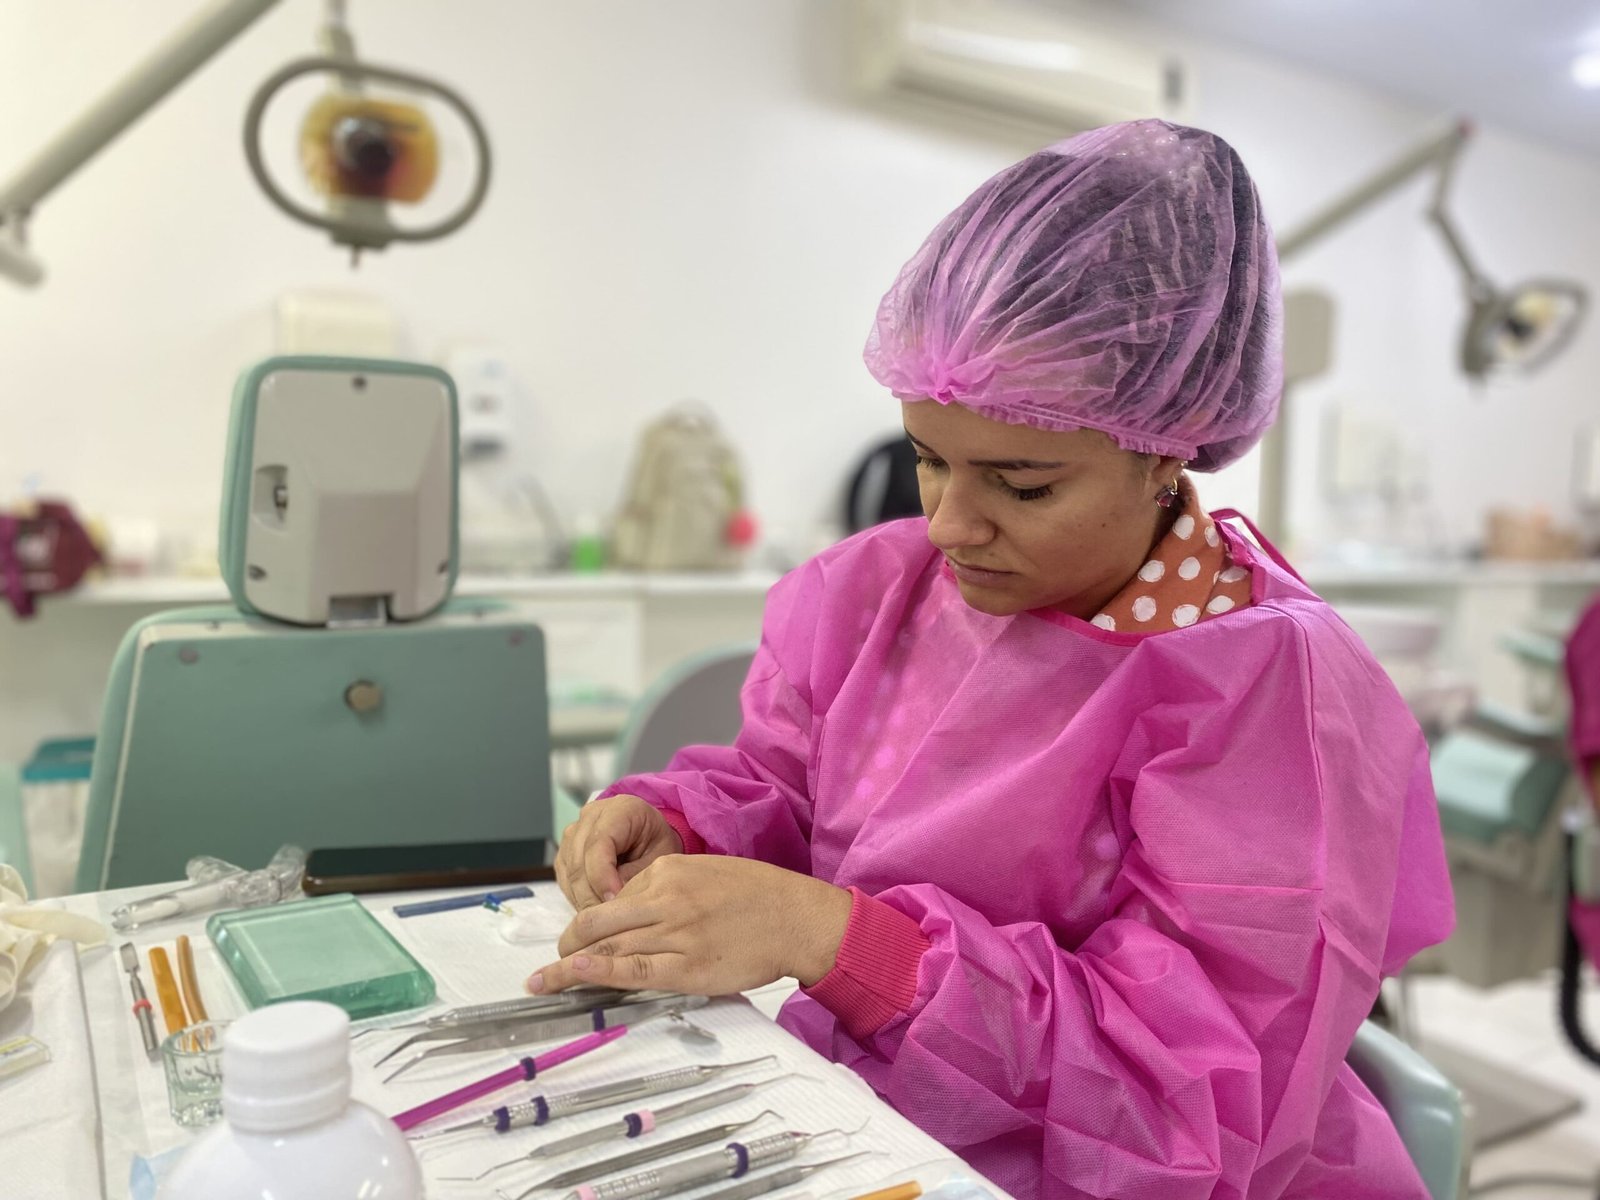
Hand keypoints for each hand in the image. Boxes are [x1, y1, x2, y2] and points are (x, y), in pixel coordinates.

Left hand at [528, 855, 852, 996]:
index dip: (591, 923)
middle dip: (567, 943)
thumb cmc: (759, 896)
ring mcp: (675, 932)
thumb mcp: (707, 873)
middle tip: (552, 963)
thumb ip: (669, 889)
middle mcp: (665, 898)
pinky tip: (575, 974)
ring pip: (607, 947)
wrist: (797, 918)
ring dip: (568, 966)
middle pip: (597, 921)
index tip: (577, 938)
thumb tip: (636, 913)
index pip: (612, 899)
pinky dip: (599, 972)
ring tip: (542, 982)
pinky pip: (633, 969)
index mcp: (668, 869)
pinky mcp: (687, 966)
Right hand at [555, 794, 683, 911]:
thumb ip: (636, 876)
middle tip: (612, 921)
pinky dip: (580, 900)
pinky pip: (566, 883)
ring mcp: (572, 836)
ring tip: (608, 919)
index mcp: (618, 810)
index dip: (603, 878)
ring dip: (586, 901)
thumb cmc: (657, 844)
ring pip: (570, 876)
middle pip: (580, 863)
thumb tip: (612, 902)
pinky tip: (598, 911)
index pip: (598, 845)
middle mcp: (589, 817)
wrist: (649, 836)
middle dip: (594, 896)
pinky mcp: (565, 855)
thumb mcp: (660, 857)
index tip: (615, 903)